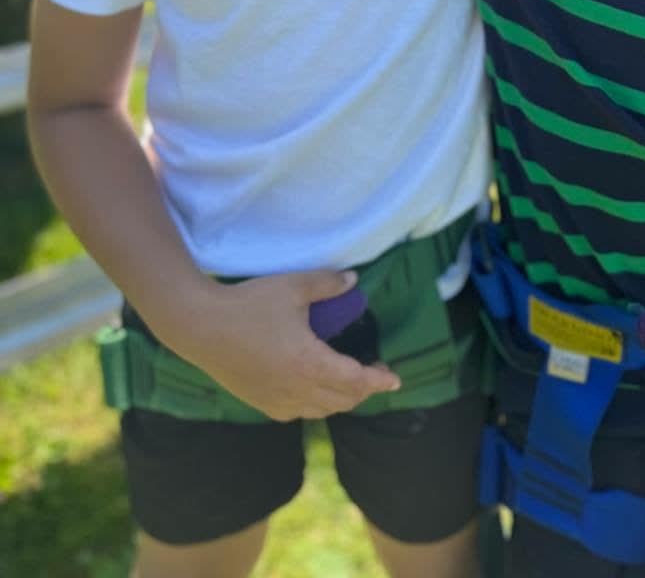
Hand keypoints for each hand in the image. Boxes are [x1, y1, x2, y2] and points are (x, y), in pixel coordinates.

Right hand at [159, 270, 400, 421]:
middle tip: (375, 371)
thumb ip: (328, 284)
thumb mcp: (294, 286)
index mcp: (310, 364)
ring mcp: (277, 401)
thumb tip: (354, 280)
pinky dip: (316, 405)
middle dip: (364, 390)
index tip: (396, 380)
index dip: (379, 382)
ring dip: (342, 399)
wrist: (200, 327)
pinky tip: (314, 389)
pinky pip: (299, 413)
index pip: (356, 381)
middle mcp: (297, 390)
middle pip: (343, 401)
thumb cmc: (249, 304)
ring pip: (322, 410)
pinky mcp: (261, 403)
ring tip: (350, 380)